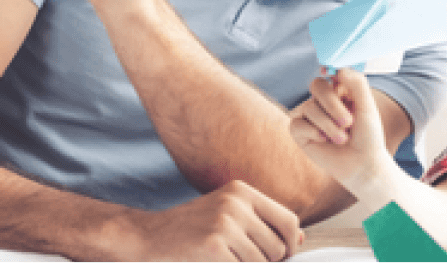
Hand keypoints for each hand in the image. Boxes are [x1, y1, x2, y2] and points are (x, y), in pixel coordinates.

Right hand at [133, 179, 302, 261]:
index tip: (284, 256)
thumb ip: (262, 222)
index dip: (291, 243)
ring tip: (227, 260)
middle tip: (245, 260)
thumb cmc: (190, 227)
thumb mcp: (227, 213)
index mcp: (243, 191)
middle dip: (269, 261)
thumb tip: (300, 238)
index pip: (289, 220)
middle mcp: (237, 203)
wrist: (146, 235)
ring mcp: (225, 224)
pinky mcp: (214, 246)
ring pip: (262, 261)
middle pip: (278, 245)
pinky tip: (214, 262)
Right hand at [288, 68, 392, 194]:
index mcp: (340, 91)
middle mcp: (324, 101)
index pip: (330, 74)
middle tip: (349, 122)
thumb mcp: (367, 107)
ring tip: (343, 139)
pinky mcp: (300, 132)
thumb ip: (356, 83)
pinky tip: (324, 141)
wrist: (362, 164)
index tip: (328, 72)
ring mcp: (310, 116)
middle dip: (332, 104)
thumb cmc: (367, 136)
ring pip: (309, 107)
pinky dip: (313, 132)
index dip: (328, 71)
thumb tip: (337, 69)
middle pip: (317, 86)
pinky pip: (297, 124)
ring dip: (328, 125)